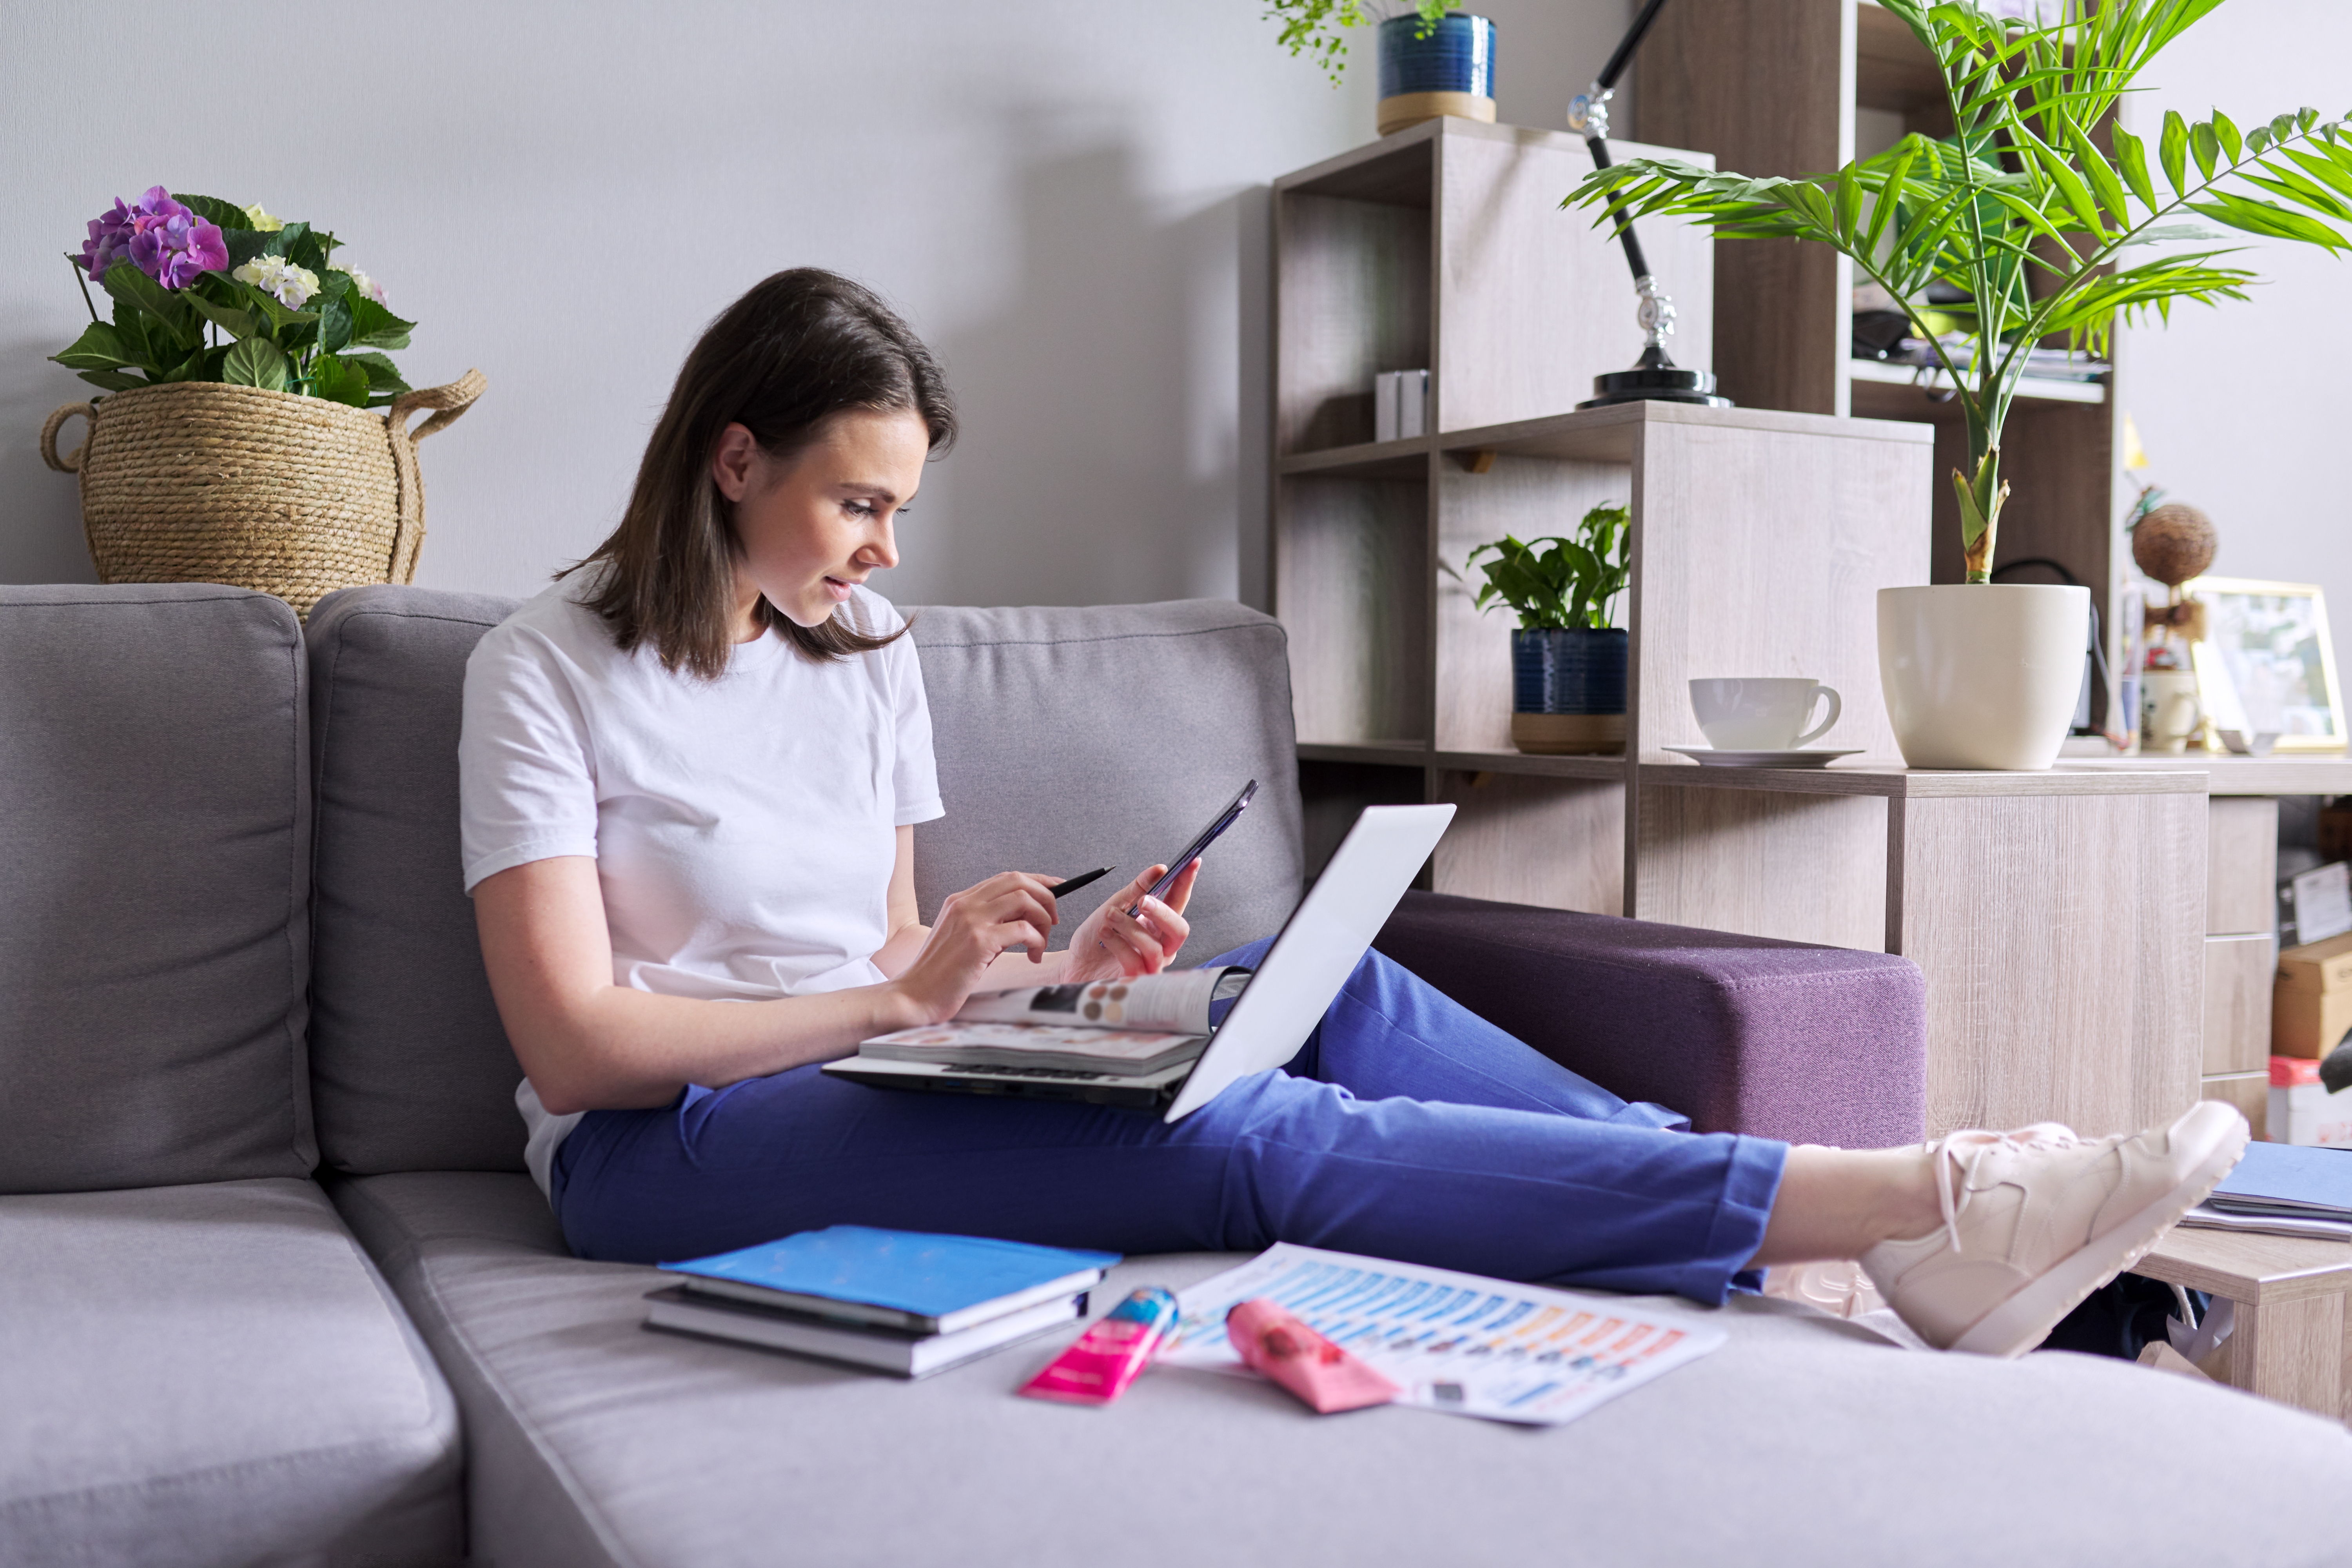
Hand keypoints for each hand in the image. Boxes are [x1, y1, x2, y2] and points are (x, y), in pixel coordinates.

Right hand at [888, 872, 1060, 1023]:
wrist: (915, 995)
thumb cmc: (942, 974)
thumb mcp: (966, 940)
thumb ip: (990, 924)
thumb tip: (1027, 919)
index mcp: (960, 901)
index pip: (1006, 878)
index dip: (1036, 881)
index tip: (1056, 888)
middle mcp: (965, 904)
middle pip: (1018, 881)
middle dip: (1045, 896)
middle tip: (1053, 921)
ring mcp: (971, 920)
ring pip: (1024, 900)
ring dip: (1042, 920)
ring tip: (1040, 944)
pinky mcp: (978, 941)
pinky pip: (1022, 929)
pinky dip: (1036, 940)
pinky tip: (1033, 955)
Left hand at [1062, 861, 1196, 983]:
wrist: (1075, 964)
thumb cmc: (1097, 938)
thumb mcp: (1114, 906)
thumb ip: (1137, 889)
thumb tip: (1159, 869)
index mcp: (1158, 924)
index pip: (1179, 901)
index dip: (1187, 882)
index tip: (1192, 861)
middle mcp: (1160, 945)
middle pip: (1179, 930)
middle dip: (1163, 913)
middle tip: (1144, 901)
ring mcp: (1150, 964)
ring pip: (1155, 947)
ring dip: (1131, 928)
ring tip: (1110, 917)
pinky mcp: (1135, 980)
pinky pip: (1135, 962)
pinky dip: (1118, 944)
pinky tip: (1104, 934)